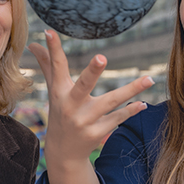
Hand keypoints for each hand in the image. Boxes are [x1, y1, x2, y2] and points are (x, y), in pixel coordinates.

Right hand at [26, 30, 153, 183]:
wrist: (63, 152)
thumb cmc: (60, 114)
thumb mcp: (54, 91)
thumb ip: (48, 66)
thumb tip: (34, 43)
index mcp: (59, 92)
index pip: (56, 67)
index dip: (53, 49)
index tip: (51, 31)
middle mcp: (71, 106)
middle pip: (83, 85)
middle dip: (92, 72)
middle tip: (101, 57)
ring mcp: (84, 120)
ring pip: (111, 102)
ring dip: (131, 90)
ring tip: (149, 79)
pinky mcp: (97, 133)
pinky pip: (117, 118)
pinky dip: (130, 111)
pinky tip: (143, 104)